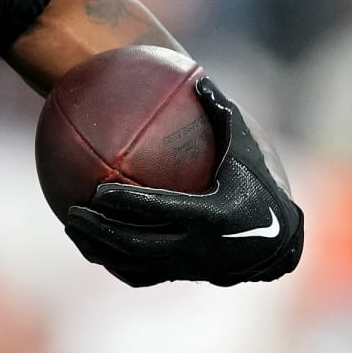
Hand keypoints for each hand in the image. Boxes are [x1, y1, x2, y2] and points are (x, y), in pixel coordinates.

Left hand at [60, 76, 303, 286]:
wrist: (280, 240)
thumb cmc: (258, 186)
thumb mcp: (245, 151)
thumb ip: (221, 116)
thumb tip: (196, 76)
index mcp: (212, 214)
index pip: (161, 209)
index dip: (127, 203)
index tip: (97, 191)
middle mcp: (198, 247)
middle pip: (137, 243)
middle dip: (101, 230)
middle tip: (72, 211)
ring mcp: (188, 267)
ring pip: (134, 263)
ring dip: (99, 248)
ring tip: (70, 225)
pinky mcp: (182, 276)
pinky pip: (141, 275)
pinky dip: (113, 263)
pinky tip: (89, 246)